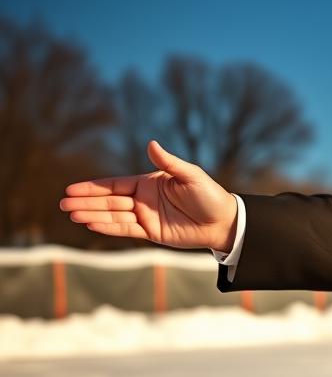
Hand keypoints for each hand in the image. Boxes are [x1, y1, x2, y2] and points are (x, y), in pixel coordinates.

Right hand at [59, 140, 238, 251]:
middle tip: (62, 204)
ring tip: (71, 215)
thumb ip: (169, 163)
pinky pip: (125, 229)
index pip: (114, 184)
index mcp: (149, 183)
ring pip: (113, 215)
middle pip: (108, 200)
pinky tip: (91, 224)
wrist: (223, 221)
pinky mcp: (151, 232)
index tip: (71, 188)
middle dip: (86, 202)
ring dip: (92, 215)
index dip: (93, 187)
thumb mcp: (190, 175)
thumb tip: (151, 144)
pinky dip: (108, 227)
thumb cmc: (209, 195)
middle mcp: (143, 199)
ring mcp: (145, 216)